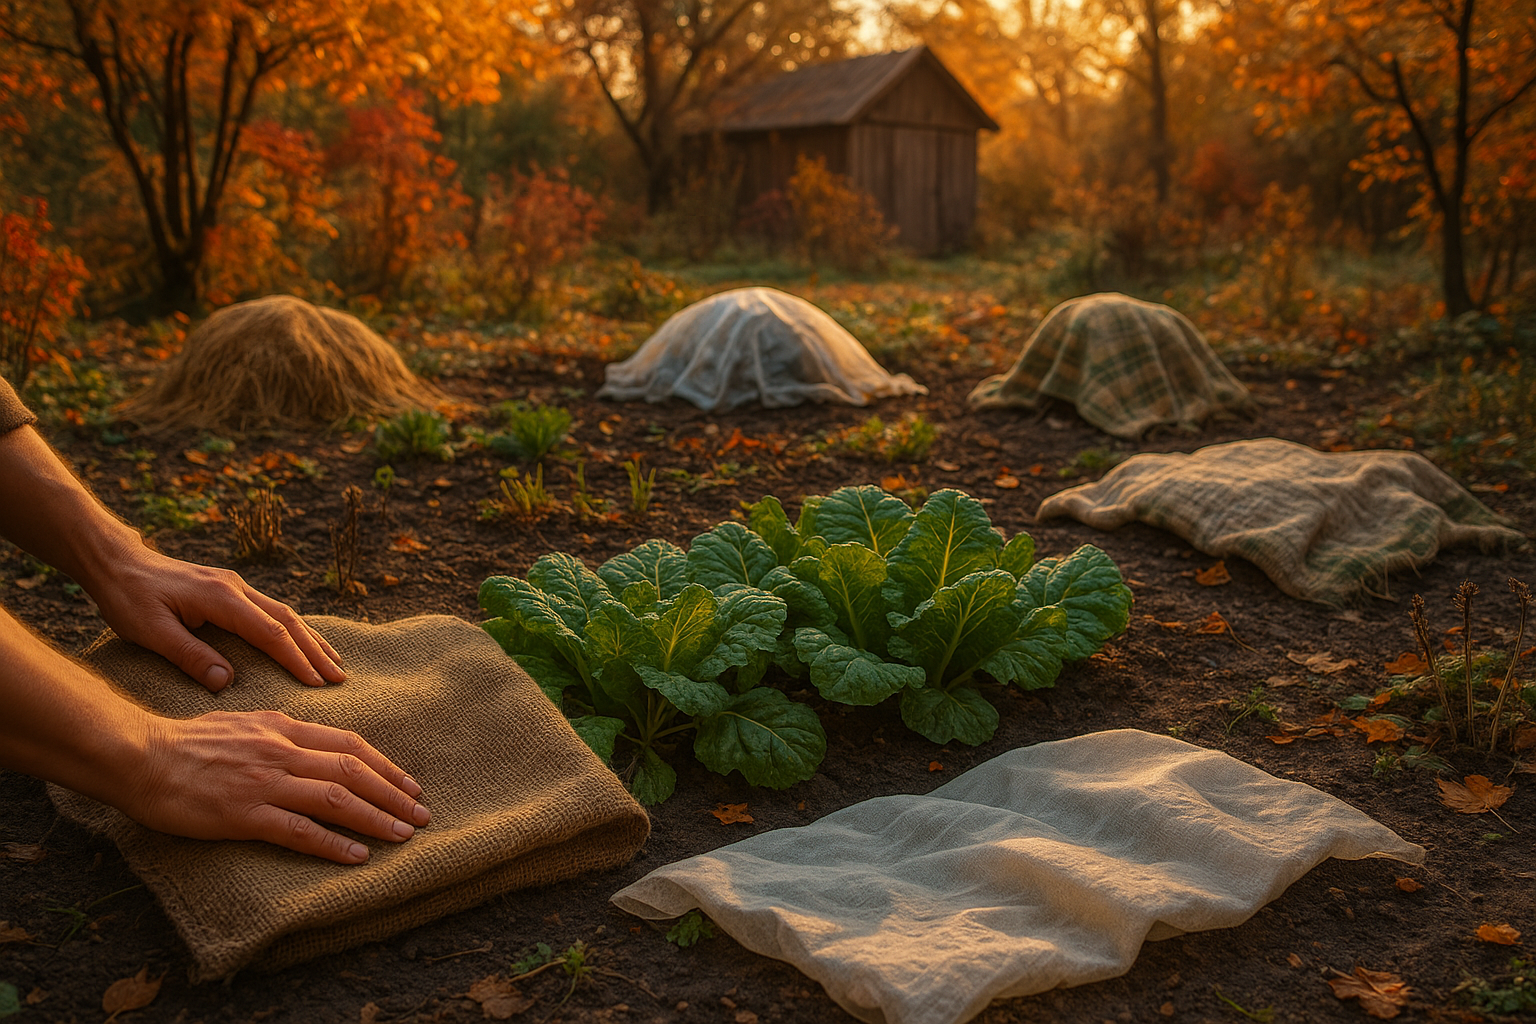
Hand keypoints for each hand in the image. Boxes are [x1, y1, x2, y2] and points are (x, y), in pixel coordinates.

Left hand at [87, 545, 344, 691]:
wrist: (115, 562)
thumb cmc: (128, 598)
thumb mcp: (150, 632)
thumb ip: (190, 656)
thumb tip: (228, 682)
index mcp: (222, 598)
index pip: (271, 633)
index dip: (297, 660)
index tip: (318, 685)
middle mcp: (236, 588)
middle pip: (289, 620)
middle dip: (316, 651)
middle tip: (340, 678)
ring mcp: (235, 586)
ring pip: (285, 613)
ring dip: (310, 638)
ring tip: (334, 662)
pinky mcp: (229, 589)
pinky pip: (271, 610)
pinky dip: (293, 629)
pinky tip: (302, 641)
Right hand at [125, 709, 430, 863]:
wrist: (142, 757)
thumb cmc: (188, 742)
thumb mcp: (245, 723)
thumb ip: (281, 732)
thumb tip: (312, 743)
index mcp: (283, 728)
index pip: (349, 745)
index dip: (385, 765)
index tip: (409, 784)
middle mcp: (282, 751)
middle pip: (353, 772)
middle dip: (393, 794)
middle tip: (421, 815)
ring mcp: (265, 783)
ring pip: (336, 800)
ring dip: (376, 818)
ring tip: (403, 836)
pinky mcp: (244, 814)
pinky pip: (299, 831)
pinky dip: (333, 844)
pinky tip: (357, 856)